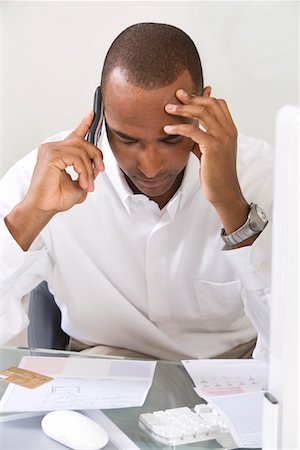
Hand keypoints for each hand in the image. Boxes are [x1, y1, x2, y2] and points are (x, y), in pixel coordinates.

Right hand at [24, 112, 104, 213]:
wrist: (44, 207)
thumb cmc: (56, 198)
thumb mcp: (80, 184)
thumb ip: (89, 172)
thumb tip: (97, 165)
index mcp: (60, 153)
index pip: (74, 135)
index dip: (85, 124)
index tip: (93, 114)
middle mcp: (54, 148)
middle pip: (83, 142)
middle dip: (96, 156)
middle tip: (100, 170)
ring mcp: (51, 149)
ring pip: (82, 151)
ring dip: (89, 171)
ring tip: (87, 185)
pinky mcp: (51, 155)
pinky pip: (77, 158)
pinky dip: (83, 172)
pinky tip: (82, 183)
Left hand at [164, 89, 243, 206]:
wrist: (224, 191)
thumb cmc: (216, 174)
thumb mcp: (209, 152)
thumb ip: (202, 139)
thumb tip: (189, 131)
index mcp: (230, 130)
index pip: (219, 104)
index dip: (202, 97)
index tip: (186, 97)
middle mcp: (228, 131)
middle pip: (210, 104)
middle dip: (191, 98)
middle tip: (176, 96)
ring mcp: (222, 138)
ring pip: (202, 113)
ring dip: (183, 109)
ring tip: (168, 109)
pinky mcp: (213, 148)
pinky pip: (194, 131)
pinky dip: (179, 128)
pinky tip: (167, 129)